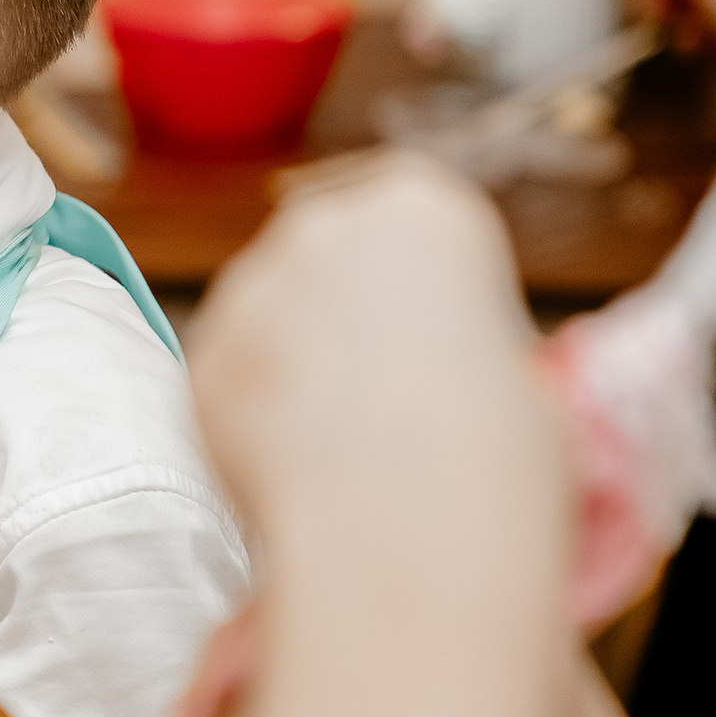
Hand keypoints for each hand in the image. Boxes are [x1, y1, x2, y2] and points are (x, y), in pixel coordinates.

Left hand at [186, 153, 564, 573]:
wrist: (412, 518)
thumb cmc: (497, 446)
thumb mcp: (512, 360)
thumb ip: (452, 330)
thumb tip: (439, 360)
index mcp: (419, 205)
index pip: (395, 197)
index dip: (398, 261)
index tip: (407, 306)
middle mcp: (320, 225)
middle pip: (319, 255)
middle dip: (334, 310)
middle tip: (375, 388)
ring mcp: (250, 286)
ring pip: (267, 318)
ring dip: (290, 365)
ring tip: (348, 448)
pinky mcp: (203, 354)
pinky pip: (232, 383)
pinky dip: (254, 419)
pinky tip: (300, 466)